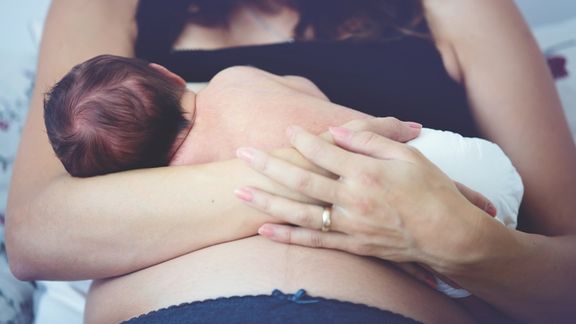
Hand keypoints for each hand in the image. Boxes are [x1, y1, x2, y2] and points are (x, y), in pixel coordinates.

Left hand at [235, 126, 493, 267]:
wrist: (448, 236)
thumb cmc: (432, 192)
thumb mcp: (408, 156)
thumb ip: (372, 140)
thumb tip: (338, 131)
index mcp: (366, 172)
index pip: (324, 151)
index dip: (303, 138)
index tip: (287, 129)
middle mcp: (353, 198)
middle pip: (302, 178)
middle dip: (269, 164)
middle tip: (243, 152)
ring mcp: (350, 224)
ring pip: (299, 211)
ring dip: (267, 200)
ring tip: (240, 190)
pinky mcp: (352, 244)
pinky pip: (314, 241)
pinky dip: (288, 236)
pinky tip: (264, 230)